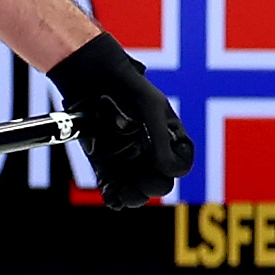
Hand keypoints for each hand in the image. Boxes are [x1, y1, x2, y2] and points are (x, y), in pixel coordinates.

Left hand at [48, 32, 189, 209]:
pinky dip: (113, 197)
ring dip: (133, 197)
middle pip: (159, 184)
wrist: (93, 77)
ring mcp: (128, 162)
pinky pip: (113, 190)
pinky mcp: (105, 166)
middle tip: (139, 177)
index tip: (161, 162)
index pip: (180, 165)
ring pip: (137, 192)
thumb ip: (161, 139)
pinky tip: (111, 195)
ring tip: (123, 194)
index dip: (174, 169)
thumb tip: (166, 170)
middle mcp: (150, 154)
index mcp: (169, 140)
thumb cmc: (127, 88)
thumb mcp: (151, 108)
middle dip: (152, 185)